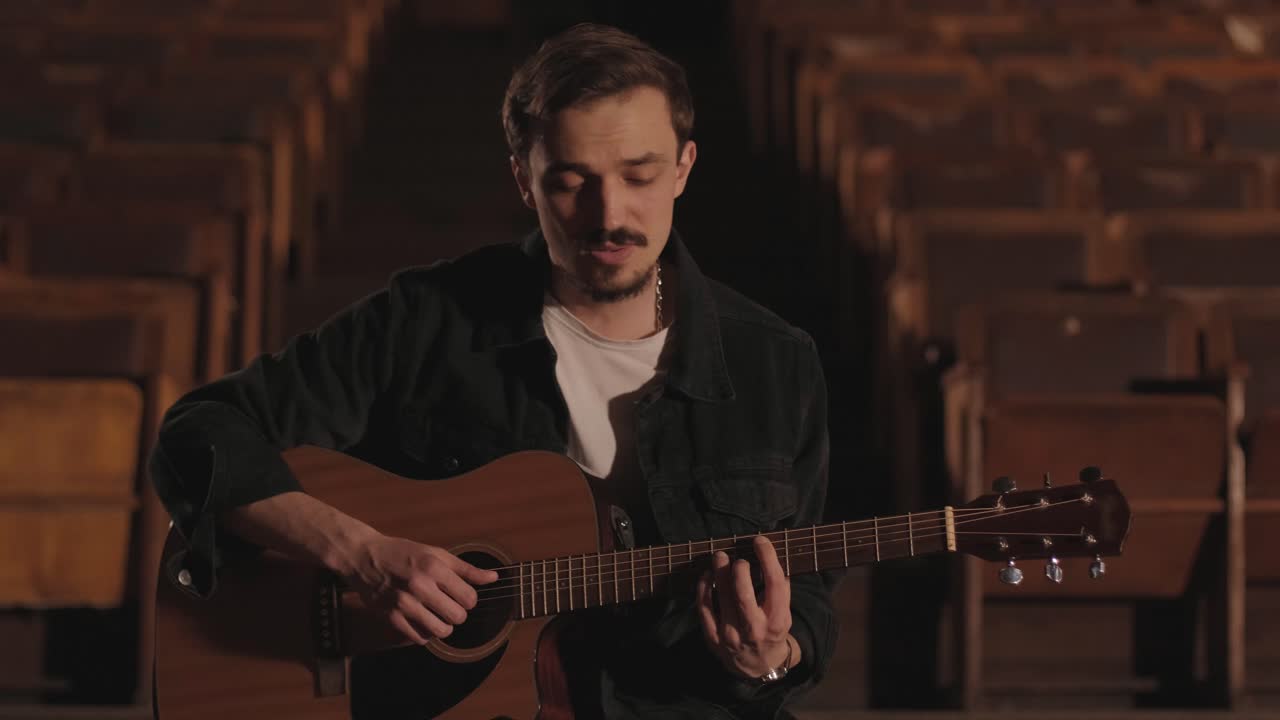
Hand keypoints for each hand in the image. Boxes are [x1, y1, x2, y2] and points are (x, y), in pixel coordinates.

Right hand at [345, 534, 499, 644]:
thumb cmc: (403, 553)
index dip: (469, 599)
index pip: (469, 598)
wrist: (364, 558)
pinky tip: (422, 621)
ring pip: (441, 631)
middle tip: (449, 606)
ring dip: (444, 626)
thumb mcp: (436, 554)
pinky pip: (420, 638)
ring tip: (437, 615)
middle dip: (458, 613)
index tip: (460, 595)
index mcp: (434, 567)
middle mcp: (420, 586)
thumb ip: (466, 569)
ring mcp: (404, 604)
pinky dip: (425, 633)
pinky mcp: (391, 618)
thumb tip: (494, 578)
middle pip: (458, 617)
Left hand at [695, 534, 800, 678]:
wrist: (758, 665)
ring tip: (720, 556)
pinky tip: (707, 575)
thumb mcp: (784, 613)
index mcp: (777, 621)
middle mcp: (755, 630)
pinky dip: (704, 588)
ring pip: (722, 598)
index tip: (760, 541)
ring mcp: (731, 635)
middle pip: (743, 594)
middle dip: (738, 570)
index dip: (767, 558)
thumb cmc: (771, 630)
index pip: (775, 584)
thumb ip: (779, 588)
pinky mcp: (713, 638)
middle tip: (737, 558)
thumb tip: (768, 554)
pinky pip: (704, 609)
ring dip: (719, 573)